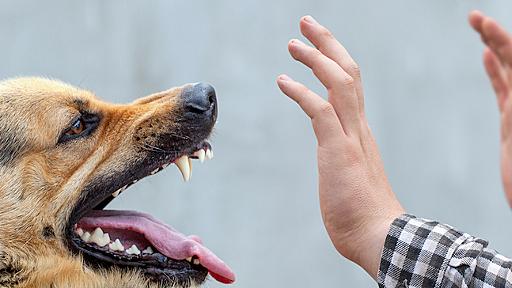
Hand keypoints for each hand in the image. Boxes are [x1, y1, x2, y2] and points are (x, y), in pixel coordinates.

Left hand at [277, 16, 403, 277]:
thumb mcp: (350, 176)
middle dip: (328, 44)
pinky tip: (283, 80)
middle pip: (348, 72)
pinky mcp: (338, 150)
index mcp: (360, 131)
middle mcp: (358, 127)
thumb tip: (336, 162)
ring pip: (339, 83)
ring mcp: (350, 137)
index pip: (351, 85)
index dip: (334, 60)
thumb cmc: (362, 213)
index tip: (318, 45)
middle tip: (307, 23)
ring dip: (316, 58)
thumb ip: (344, 161)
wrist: (379, 236)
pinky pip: (320, 111)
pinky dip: (301, 92)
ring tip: (293, 43)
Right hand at [469, 11, 511, 205]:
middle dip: (494, 34)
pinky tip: (484, 57)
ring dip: (492, 46)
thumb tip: (499, 80)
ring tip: (477, 26)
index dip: (500, 38)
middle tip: (472, 17)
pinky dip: (493, 70)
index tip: (481, 23)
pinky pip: (503, 88)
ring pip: (507, 69)